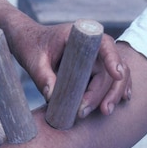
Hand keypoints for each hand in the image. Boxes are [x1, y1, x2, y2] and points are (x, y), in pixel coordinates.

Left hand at [5, 21, 131, 119]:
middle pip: (111, 68)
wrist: (30, 43)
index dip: (113, 59)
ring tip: (105, 112)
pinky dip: (113, 93)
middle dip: (107, 90)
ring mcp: (96, 60)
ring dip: (113, 95)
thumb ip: (42, 76)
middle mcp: (94, 47)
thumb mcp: (34, 61)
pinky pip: (110, 82)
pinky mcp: (94, 72)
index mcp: (82, 35)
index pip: (105, 45)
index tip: (116, 75)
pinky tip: (112, 105)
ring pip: (116, 77)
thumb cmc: (32, 47)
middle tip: (92, 109)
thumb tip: (52, 96)